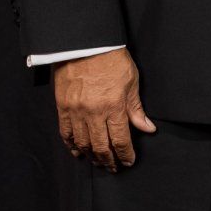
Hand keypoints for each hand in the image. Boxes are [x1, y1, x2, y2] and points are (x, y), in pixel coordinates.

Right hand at [53, 48, 154, 168]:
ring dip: (91, 156)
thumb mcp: (131, 81)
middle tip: (113, 168)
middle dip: (109, 161)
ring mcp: (76, 111)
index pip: (121, 140)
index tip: (128, 162)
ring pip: (83, 143)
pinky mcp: (62, 106)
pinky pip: (66, 132)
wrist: (85, 42)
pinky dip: (72, 145)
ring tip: (98, 162)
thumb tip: (148, 129)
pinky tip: (78, 151)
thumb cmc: (112, 59)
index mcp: (114, 106)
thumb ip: (136, 109)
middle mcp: (94, 112)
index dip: (125, 155)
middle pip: (101, 147)